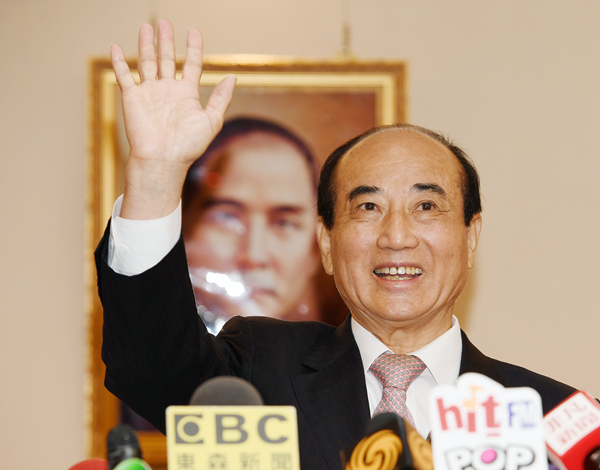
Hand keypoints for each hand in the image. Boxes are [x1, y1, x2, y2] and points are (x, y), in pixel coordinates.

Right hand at [111, 20, 235, 218]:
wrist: (163, 159)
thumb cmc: (188, 146)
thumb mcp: (211, 120)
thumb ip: (221, 98)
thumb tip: (233, 77)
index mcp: (187, 94)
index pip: (192, 64)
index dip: (193, 47)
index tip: (193, 31)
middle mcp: (168, 91)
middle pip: (167, 59)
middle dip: (166, 41)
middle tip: (164, 23)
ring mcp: (149, 93)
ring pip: (147, 62)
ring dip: (146, 45)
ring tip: (146, 26)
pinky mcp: (132, 98)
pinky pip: (124, 76)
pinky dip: (119, 62)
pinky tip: (115, 47)